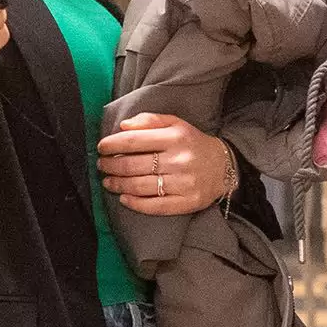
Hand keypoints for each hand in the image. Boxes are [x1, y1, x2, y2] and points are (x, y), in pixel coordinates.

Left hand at [100, 114, 238, 215]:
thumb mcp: (176, 124)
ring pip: (140, 186)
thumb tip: (123, 126)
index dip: (112, 144)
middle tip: (102, 166)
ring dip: (118, 185)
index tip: (101, 148)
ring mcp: (183, 183)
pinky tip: (124, 199)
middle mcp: (179, 160)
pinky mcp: (187, 202)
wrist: (225, 167)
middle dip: (111, 166)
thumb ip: (150, 120)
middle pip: (133, 165)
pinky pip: (155, 206)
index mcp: (175, 137)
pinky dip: (135, 204)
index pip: (134, 140)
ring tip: (108, 182)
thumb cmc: (193, 144)